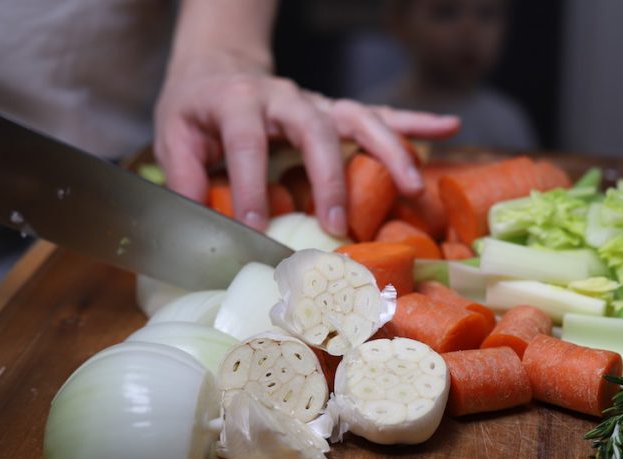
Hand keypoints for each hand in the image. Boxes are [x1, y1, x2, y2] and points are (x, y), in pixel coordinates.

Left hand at [154, 57, 458, 235]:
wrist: (219, 67)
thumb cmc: (197, 107)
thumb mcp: (173, 134)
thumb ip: (182, 175)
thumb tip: (197, 223)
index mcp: (237, 101)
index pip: (246, 142)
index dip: (251, 184)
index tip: (256, 227)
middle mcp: (284, 98)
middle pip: (316, 128)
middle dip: (330, 177)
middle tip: (338, 224)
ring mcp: (316, 103)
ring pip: (359, 120)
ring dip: (389, 151)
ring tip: (414, 184)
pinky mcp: (336, 111)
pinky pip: (380, 115)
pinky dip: (416, 121)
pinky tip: (449, 127)